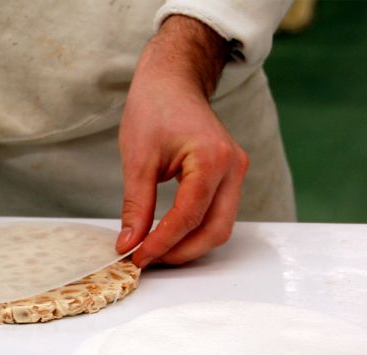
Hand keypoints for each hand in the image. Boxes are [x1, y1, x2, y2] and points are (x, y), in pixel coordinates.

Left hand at [116, 16, 248, 267]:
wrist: (172, 82)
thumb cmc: (154, 109)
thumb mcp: (137, 159)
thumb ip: (136, 206)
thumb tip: (129, 244)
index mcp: (211, 158)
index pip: (188, 216)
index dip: (161, 243)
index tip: (136, 258)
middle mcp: (233, 167)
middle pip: (214, 230)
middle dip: (180, 252)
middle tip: (146, 260)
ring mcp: (236, 173)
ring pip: (220, 227)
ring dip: (189, 246)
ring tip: (155, 251)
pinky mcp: (230, 177)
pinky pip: (218, 215)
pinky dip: (195, 231)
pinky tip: (169, 236)